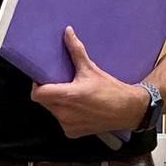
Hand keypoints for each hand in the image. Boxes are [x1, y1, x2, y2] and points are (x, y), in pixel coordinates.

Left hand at [31, 27, 148, 138]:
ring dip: (57, 104)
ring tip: (71, 96)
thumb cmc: (110, 89)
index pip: (38, 94)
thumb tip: (67, 32)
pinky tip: (78, 108)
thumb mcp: (91, 69)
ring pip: (52, 111)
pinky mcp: (72, 133)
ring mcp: (68, 125)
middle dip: (49, 93)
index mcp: (68, 96)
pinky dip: (66, 114)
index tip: (45, 79)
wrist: (128, 110)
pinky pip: (61, 121)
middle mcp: (65, 113)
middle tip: (60, 84)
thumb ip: (76, 51)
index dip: (38, 86)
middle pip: (44, 102)